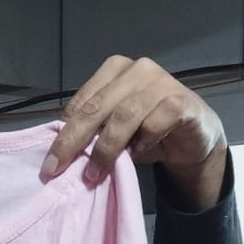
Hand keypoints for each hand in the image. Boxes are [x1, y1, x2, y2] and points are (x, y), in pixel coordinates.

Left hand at [40, 56, 227, 209]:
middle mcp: (137, 70)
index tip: (50, 162)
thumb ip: (93, 132)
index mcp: (114, 71)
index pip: (82, 101)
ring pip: (125, 114)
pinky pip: (156, 121)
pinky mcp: (181, 100)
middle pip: (97, 106)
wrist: (193, 137)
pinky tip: (140, 151)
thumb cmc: (148, 131)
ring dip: (107, 147)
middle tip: (59, 168)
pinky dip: (144, 139)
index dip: (63, 132)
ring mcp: (161, 82)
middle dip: (74, 140)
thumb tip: (62, 153)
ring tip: (95, 173)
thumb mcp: (115, 131)